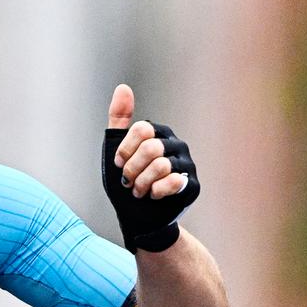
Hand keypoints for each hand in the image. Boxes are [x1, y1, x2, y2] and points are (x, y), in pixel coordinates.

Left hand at [102, 84, 200, 251]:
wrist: (138, 220)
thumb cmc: (127, 183)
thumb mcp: (115, 151)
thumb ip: (119, 120)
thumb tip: (123, 87)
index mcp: (158, 134)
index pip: (142, 129)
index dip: (125, 150)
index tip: (119, 164)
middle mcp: (175, 145)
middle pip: (151, 148)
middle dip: (133, 170)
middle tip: (129, 182)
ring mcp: (186, 164)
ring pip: (161, 166)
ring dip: (142, 184)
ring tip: (140, 192)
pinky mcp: (192, 185)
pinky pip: (173, 182)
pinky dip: (156, 192)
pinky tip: (154, 196)